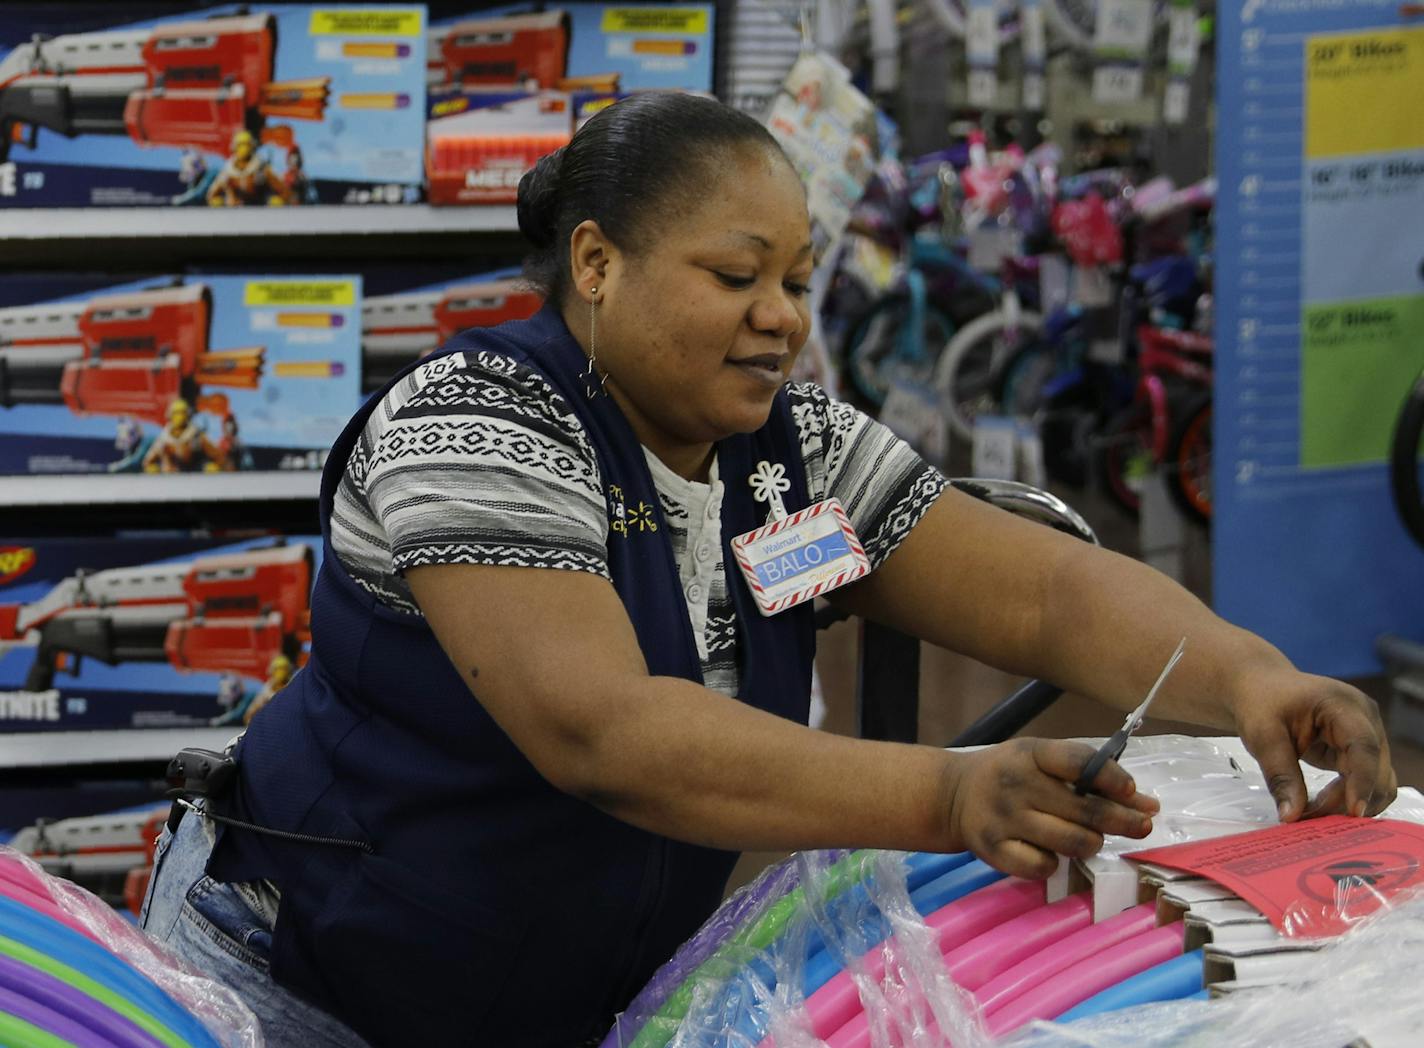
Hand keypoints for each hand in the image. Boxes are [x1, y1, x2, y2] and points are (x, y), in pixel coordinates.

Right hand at [944, 739, 1159, 878]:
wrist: (952, 795)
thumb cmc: (1011, 773)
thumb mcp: (1042, 760)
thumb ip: (1091, 777)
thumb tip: (1149, 804)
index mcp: (1030, 754)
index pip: (1077, 762)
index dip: (1110, 777)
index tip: (1131, 791)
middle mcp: (1017, 784)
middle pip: (1084, 809)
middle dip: (1123, 820)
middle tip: (1143, 826)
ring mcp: (1004, 819)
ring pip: (1071, 842)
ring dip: (1092, 843)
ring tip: (1094, 839)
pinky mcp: (994, 850)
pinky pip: (1042, 867)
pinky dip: (1055, 863)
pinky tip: (1053, 853)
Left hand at [1232, 666, 1396, 820]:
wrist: (1259, 689)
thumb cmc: (1260, 703)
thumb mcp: (1262, 737)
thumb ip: (1279, 776)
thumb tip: (1291, 816)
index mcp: (1343, 704)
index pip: (1363, 746)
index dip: (1362, 781)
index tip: (1355, 812)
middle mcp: (1364, 718)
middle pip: (1375, 768)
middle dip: (1351, 798)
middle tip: (1315, 818)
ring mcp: (1366, 733)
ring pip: (1376, 779)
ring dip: (1351, 801)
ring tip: (1313, 811)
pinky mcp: (1358, 749)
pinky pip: (1364, 780)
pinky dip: (1347, 796)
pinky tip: (1320, 804)